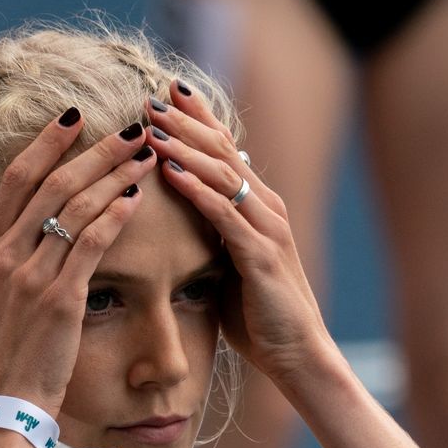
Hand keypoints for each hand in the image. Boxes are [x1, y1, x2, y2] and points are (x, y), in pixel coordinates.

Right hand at [0, 114, 158, 415]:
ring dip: (115, 175)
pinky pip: (92, 245)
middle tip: (130, 127)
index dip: (46, 143)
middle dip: (96, 149)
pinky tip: (136, 198)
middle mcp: (5, 256)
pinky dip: (115, 216)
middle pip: (54, 183)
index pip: (16, 179)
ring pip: (77, 208)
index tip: (73, 117)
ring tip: (145, 155)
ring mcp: (31, 276)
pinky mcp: (61, 300)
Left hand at [144, 86, 327, 382]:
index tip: (166, 93)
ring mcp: (267, 229)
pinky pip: (224, 214)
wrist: (297, 355)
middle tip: (150, 96)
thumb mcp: (230, 267)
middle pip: (222, 150)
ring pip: (222, 174)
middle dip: (186, 122)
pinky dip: (196, 190)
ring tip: (152, 126)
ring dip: (185, 147)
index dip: (198, 119)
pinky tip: (170, 173)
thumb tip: (182, 222)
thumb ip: (213, 237)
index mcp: (258, 207)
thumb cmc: (259, 316)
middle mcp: (267, 208)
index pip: (225, 150)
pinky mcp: (261, 256)